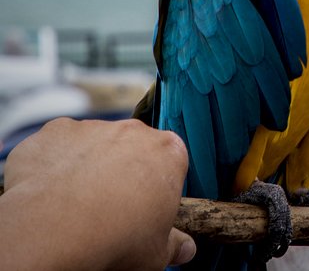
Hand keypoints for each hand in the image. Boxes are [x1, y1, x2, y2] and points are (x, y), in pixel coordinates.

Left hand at [1, 117, 195, 269]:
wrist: (54, 233)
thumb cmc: (113, 238)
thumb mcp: (157, 253)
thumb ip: (174, 245)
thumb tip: (184, 249)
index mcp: (169, 153)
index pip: (169, 164)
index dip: (156, 188)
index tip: (145, 209)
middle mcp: (133, 132)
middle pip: (132, 149)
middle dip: (123, 174)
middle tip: (110, 210)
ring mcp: (93, 129)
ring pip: (94, 146)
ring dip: (89, 168)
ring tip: (76, 206)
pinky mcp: (55, 131)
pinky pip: (58, 146)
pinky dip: (55, 165)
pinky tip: (51, 194)